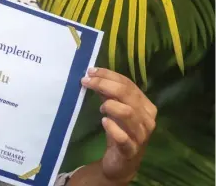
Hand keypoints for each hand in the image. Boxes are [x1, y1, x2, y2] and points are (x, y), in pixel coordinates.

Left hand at [81, 67, 156, 183]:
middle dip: (104, 84)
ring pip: (128, 113)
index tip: (90, 71)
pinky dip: (112, 127)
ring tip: (100, 108)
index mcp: (146, 106)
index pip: (128, 84)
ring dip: (110, 105)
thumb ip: (108, 93)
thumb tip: (93, 74)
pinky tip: (104, 122)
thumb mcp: (114, 109)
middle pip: (127, 95)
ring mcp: (141, 136)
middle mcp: (147, 119)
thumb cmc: (120, 131)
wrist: (122, 162)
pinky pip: (123, 137)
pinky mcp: (131, 150)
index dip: (108, 75)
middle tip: (86, 82)